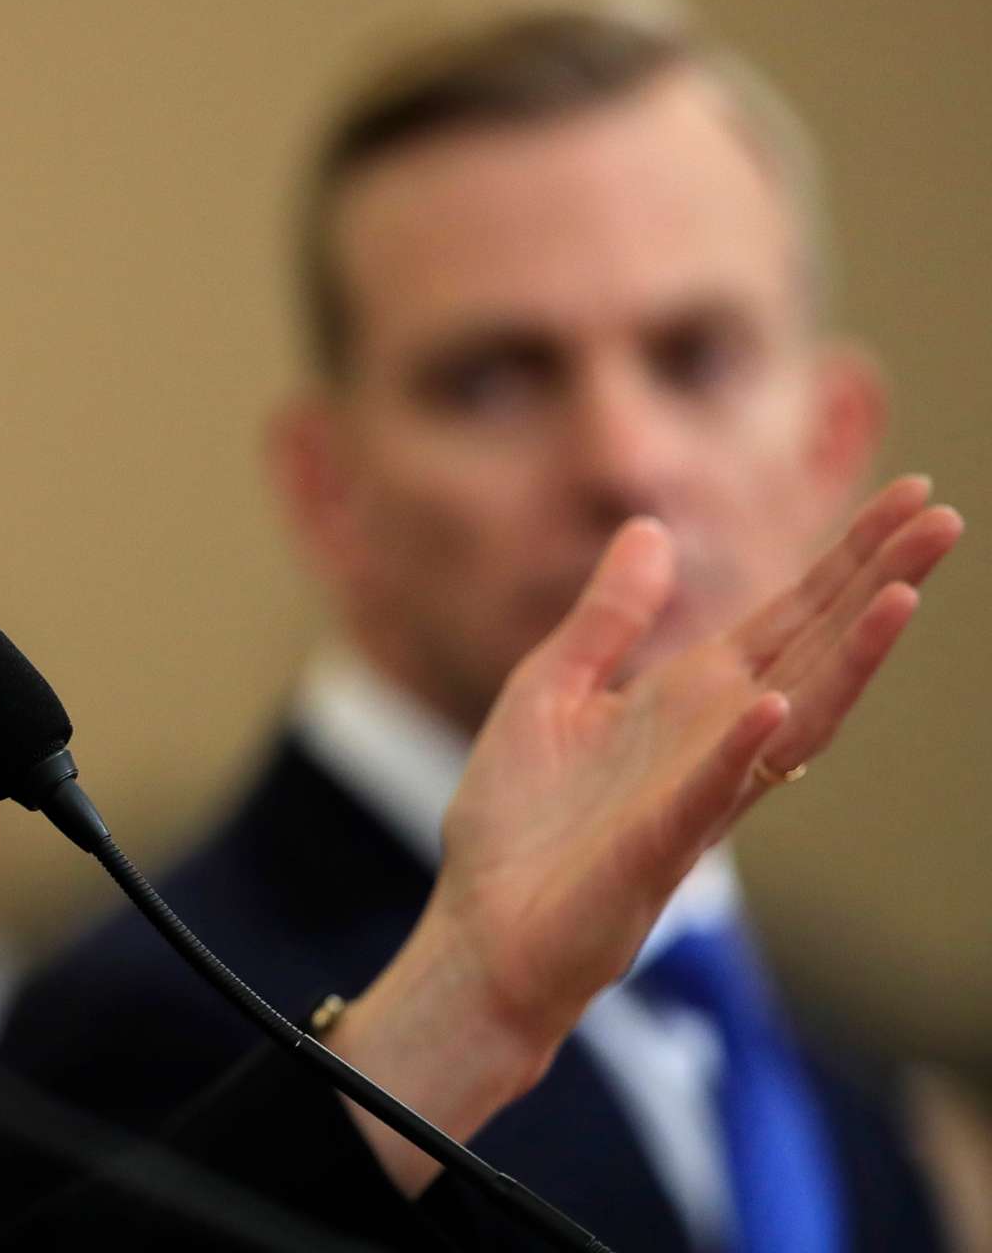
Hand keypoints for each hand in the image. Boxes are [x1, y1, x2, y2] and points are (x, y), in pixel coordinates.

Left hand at [331, 476, 962, 1190]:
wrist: (483, 932)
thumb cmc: (519, 823)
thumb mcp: (551, 688)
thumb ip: (607, 617)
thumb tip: (650, 528)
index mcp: (689, 698)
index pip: (788, 615)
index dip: (846, 557)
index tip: (909, 494)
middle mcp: (714, 739)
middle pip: (815, 650)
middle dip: (877, 584)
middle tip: (943, 517)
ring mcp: (697, 792)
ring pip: (795, 717)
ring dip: (849, 659)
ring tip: (902, 594)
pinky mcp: (656, 847)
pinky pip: (711, 793)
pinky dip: (743, 750)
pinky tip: (776, 706)